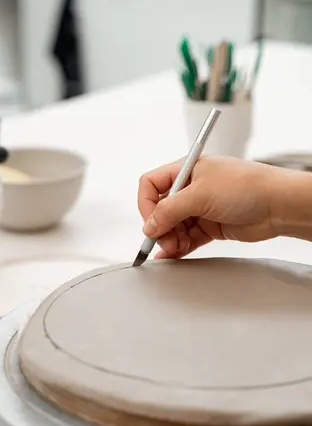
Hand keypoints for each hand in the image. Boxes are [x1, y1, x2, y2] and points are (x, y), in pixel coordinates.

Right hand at [138, 156, 280, 258]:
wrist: (278, 205)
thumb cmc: (247, 186)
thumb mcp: (200, 194)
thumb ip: (170, 210)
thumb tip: (150, 225)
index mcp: (186, 170)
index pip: (151, 185)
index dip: (147, 204)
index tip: (151, 223)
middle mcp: (191, 188)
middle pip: (160, 210)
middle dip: (159, 227)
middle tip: (165, 240)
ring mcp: (200, 208)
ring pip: (173, 227)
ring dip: (170, 239)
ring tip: (176, 248)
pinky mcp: (210, 226)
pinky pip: (186, 238)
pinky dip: (178, 247)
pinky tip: (173, 255)